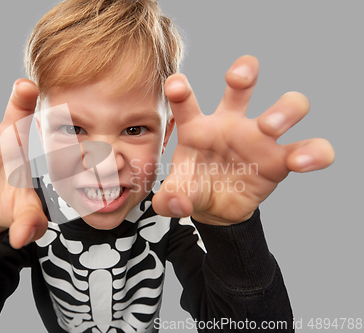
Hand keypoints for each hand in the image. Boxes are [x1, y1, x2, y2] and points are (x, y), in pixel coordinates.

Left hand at [152, 55, 334, 224]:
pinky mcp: (281, 159)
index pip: (186, 102)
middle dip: (244, 72)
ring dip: (283, 110)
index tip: (176, 85)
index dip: (180, 90)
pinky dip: (313, 152)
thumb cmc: (194, 189)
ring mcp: (259, 139)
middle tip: (238, 80)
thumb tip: (179, 203)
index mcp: (197, 128)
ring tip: (269, 127)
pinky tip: (300, 162)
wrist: (217, 209)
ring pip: (286, 107)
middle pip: (242, 85)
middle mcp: (230, 124)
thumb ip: (169, 200)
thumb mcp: (175, 197)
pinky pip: (309, 148)